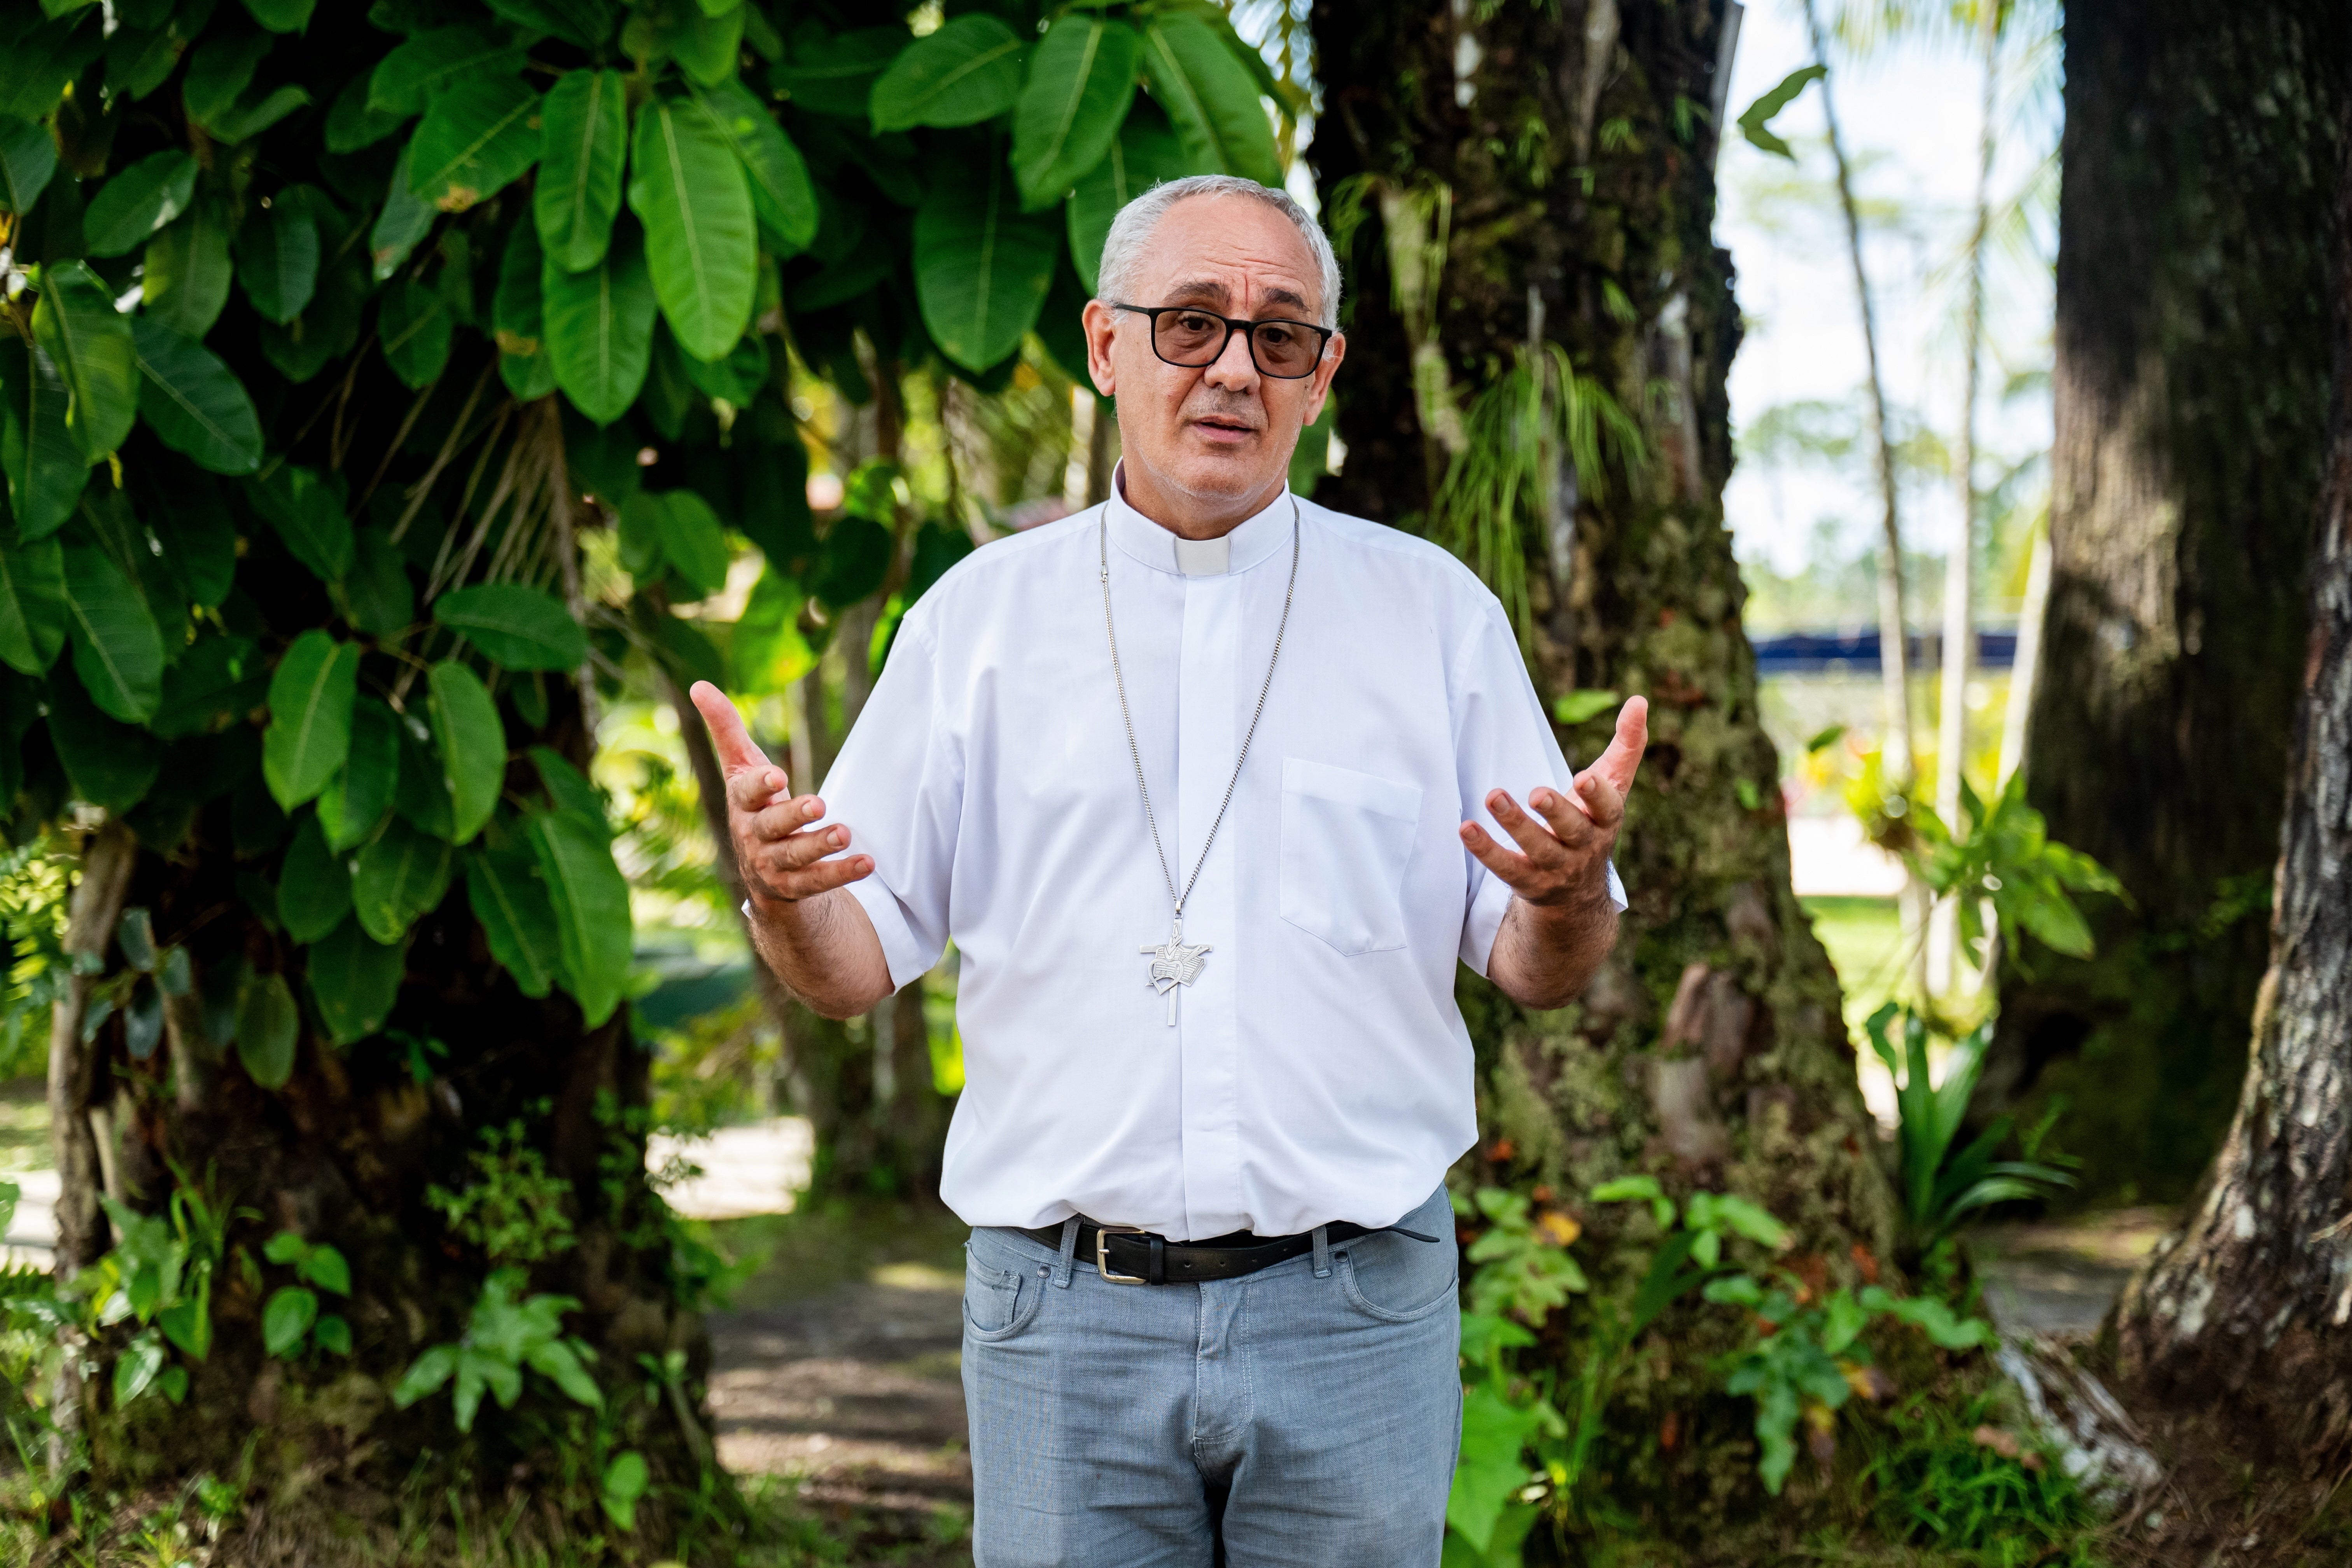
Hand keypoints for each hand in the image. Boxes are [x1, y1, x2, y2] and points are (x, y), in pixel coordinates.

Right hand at [688, 681, 872, 906]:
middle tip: (819, 805)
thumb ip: (725, 728)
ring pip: (795, 857)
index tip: (777, 775)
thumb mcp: (741, 766)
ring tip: (845, 833)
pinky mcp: (794, 887)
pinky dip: (842, 873)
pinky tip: (867, 862)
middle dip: (793, 816)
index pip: (746, 792)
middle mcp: (753, 836)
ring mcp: (772, 864)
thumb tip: (697, 684)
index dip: (760, 784)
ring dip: (819, 846)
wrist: (759, 870)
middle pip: (771, 826)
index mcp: (742, 803)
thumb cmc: (754, 805)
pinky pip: (817, 882)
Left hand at [1460, 696, 1647, 908]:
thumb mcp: (1612, 786)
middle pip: (1572, 830)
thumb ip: (1627, 746)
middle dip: (1556, 811)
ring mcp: (1556, 868)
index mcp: (1606, 821)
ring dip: (1515, 824)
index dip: (1597, 795)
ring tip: (1494, 797)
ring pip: (1537, 848)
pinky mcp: (1527, 882)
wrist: (1578, 893)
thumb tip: (1639, 700)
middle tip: (1536, 793)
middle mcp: (1584, 847)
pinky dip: (1485, 849)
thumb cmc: (1593, 822)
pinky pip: (1505, 867)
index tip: (1584, 777)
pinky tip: (1466, 828)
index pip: (1607, 809)